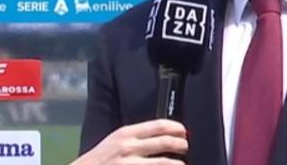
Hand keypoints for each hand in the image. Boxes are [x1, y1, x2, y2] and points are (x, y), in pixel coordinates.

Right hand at [70, 119, 187, 164]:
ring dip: (178, 163)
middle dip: (181, 145)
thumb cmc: (101, 159)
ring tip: (182, 164)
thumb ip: (137, 137)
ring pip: (164, 162)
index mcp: (126, 134)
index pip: (158, 125)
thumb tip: (162, 135)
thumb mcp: (116, 140)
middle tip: (185, 147)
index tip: (183, 132)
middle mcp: (129, 147)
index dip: (176, 128)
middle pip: (165, 142)